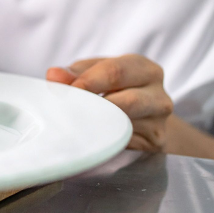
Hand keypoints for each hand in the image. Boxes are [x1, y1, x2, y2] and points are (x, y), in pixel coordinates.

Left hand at [47, 54, 173, 151]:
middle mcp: (159, 95)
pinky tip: (89, 137)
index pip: (115, 71)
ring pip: (126, 125)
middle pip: (128, 101)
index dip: (88, 81)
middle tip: (67, 111)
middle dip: (93, 106)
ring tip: (76, 124)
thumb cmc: (114, 88)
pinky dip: (104, 140)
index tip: (65, 91)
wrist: (146, 116)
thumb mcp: (97, 73)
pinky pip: (125, 143)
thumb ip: (76, 73)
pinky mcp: (154, 143)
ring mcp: (160, 122)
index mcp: (145, 69)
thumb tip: (53, 75)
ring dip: (97, 126)